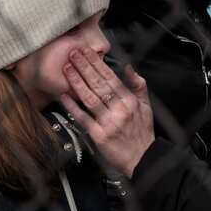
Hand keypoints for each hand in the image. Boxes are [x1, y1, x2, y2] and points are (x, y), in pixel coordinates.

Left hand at [61, 50, 155, 177]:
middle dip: (84, 67)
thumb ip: (138, 85)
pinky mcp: (99, 136)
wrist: (141, 158)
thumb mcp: (146, 106)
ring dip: (77, 82)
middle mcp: (119, 110)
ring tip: (67, 69)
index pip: (111, 77)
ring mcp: (108, 123)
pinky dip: (72, 106)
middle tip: (73, 53)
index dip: (98, 63)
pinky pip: (83, 118)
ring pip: (90, 98)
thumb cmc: (142, 133)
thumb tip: (128, 67)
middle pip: (99, 84)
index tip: (87, 52)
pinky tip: (63, 95)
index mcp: (130, 101)